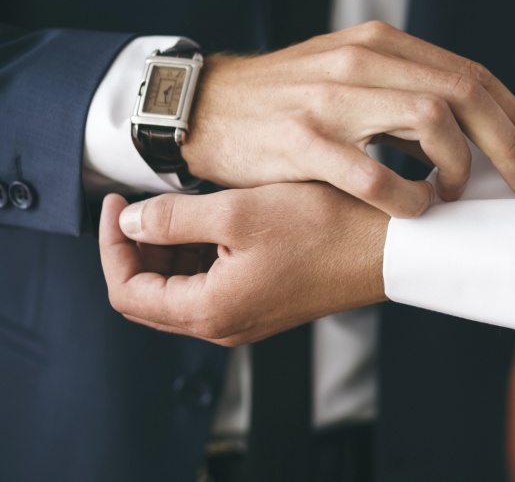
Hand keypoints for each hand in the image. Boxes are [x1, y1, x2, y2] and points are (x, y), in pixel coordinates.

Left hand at [99, 184, 388, 345]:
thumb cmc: (324, 228)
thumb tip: (131, 222)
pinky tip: (214, 221)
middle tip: (143, 203)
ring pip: (182, 289)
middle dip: (138, 248)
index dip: (113, 245)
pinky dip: (200, 255)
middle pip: (151, 295)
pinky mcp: (265, 304)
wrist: (388, 247)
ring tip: (180, 206)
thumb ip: (172, 219)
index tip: (117, 202)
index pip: (128, 291)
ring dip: (170, 250)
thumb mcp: (238, 213)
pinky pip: (213, 286)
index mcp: (211, 310)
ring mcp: (246, 317)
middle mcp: (225, 325)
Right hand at [182, 21, 514, 217]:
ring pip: (431, 121)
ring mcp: (331, 99)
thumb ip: (404, 93)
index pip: (469, 74)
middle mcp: (361, 60)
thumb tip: (468, 130)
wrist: (206, 106)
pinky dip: (406, 197)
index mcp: (380, 44)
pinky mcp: (302, 140)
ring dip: (461, 166)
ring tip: (456, 195)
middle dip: (511, 141)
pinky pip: (373, 172)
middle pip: (464, 93)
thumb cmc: (287, 101)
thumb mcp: (350, 77)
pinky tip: (415, 211)